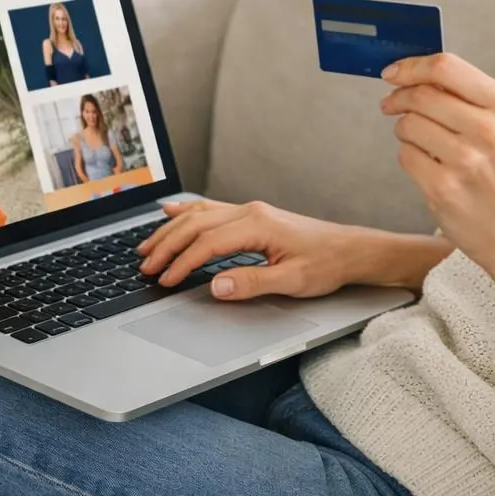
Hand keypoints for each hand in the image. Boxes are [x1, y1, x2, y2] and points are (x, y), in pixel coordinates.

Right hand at [136, 199, 356, 300]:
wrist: (349, 250)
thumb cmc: (326, 264)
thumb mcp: (292, 281)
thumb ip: (252, 283)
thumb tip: (215, 286)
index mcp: (257, 225)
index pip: (207, 244)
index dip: (182, 263)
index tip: (165, 280)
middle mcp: (250, 212)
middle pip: (196, 225)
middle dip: (167, 246)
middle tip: (145, 266)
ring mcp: (251, 211)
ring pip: (199, 215)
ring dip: (171, 230)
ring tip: (147, 247)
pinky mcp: (253, 215)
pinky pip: (212, 209)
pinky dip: (187, 212)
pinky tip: (171, 212)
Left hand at [380, 52, 494, 276]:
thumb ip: (466, 97)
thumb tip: (414, 74)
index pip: (446, 67)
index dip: (411, 66)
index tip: (393, 72)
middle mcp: (489, 130)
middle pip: (421, 94)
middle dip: (398, 98)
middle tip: (392, 105)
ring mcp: (466, 161)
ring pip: (408, 124)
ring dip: (405, 130)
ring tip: (423, 143)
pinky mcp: (443, 188)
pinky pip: (405, 156)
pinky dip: (410, 158)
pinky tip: (430, 168)